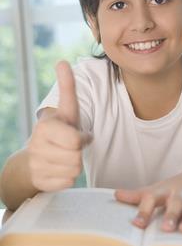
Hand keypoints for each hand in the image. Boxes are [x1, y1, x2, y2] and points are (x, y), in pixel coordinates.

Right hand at [27, 61, 91, 191]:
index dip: (82, 139)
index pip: (76, 141)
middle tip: (70, 147)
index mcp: (46, 127)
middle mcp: (37, 146)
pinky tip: (57, 169)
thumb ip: (67, 87)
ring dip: (74, 165)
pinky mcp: (38, 182)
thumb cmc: (58, 130)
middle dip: (78, 153)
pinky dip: (66, 178)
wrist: (33, 158)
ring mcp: (36, 165)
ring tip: (64, 157)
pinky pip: (66, 183)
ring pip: (73, 172)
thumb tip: (62, 62)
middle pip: (77, 158)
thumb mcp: (66, 109)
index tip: (76, 134)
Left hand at [115, 164, 181, 232]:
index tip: (137, 225)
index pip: (153, 198)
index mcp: (167, 190)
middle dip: (172, 214)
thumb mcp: (160, 188)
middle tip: (165, 228)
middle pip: (176, 201)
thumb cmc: (181, 185)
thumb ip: (139, 195)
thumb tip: (116, 195)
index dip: (144, 211)